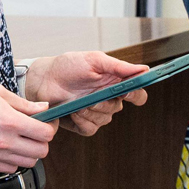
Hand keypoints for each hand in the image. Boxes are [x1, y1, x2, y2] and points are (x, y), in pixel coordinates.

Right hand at [0, 82, 55, 173]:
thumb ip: (24, 104)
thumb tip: (43, 109)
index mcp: (9, 121)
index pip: (45, 134)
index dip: (49, 128)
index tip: (46, 124)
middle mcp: (3, 141)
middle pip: (40, 152)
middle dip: (42, 141)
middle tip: (35, 132)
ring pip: (27, 163)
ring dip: (29, 152)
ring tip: (21, 140)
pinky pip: (10, 168)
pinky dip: (14, 161)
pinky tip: (8, 148)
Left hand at [24, 52, 149, 135]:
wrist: (44, 78)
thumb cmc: (68, 66)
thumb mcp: (94, 60)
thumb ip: (119, 66)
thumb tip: (144, 69)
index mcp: (115, 83)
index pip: (137, 95)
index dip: (136, 96)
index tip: (127, 93)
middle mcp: (108, 100)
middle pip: (119, 108)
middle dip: (105, 103)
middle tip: (92, 97)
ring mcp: (96, 113)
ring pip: (104, 119)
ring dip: (90, 111)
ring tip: (77, 101)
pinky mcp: (83, 124)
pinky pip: (90, 128)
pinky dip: (81, 120)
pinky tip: (73, 111)